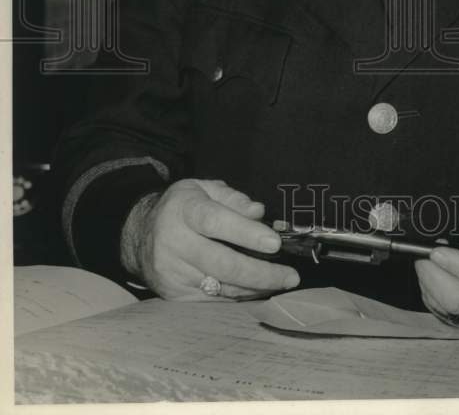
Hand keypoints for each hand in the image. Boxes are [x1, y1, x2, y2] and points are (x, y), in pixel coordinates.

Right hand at [122, 178, 299, 300]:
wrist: (139, 233)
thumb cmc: (183, 208)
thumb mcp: (204, 189)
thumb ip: (233, 198)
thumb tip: (259, 213)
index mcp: (184, 210)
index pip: (216, 222)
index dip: (246, 233)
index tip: (275, 243)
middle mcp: (174, 242)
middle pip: (222, 262)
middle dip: (261, 272)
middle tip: (290, 276)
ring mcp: (171, 272)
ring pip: (220, 286)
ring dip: (255, 288)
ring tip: (281, 283)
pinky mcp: (172, 294)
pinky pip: (212, 299)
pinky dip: (238, 296)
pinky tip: (257, 290)